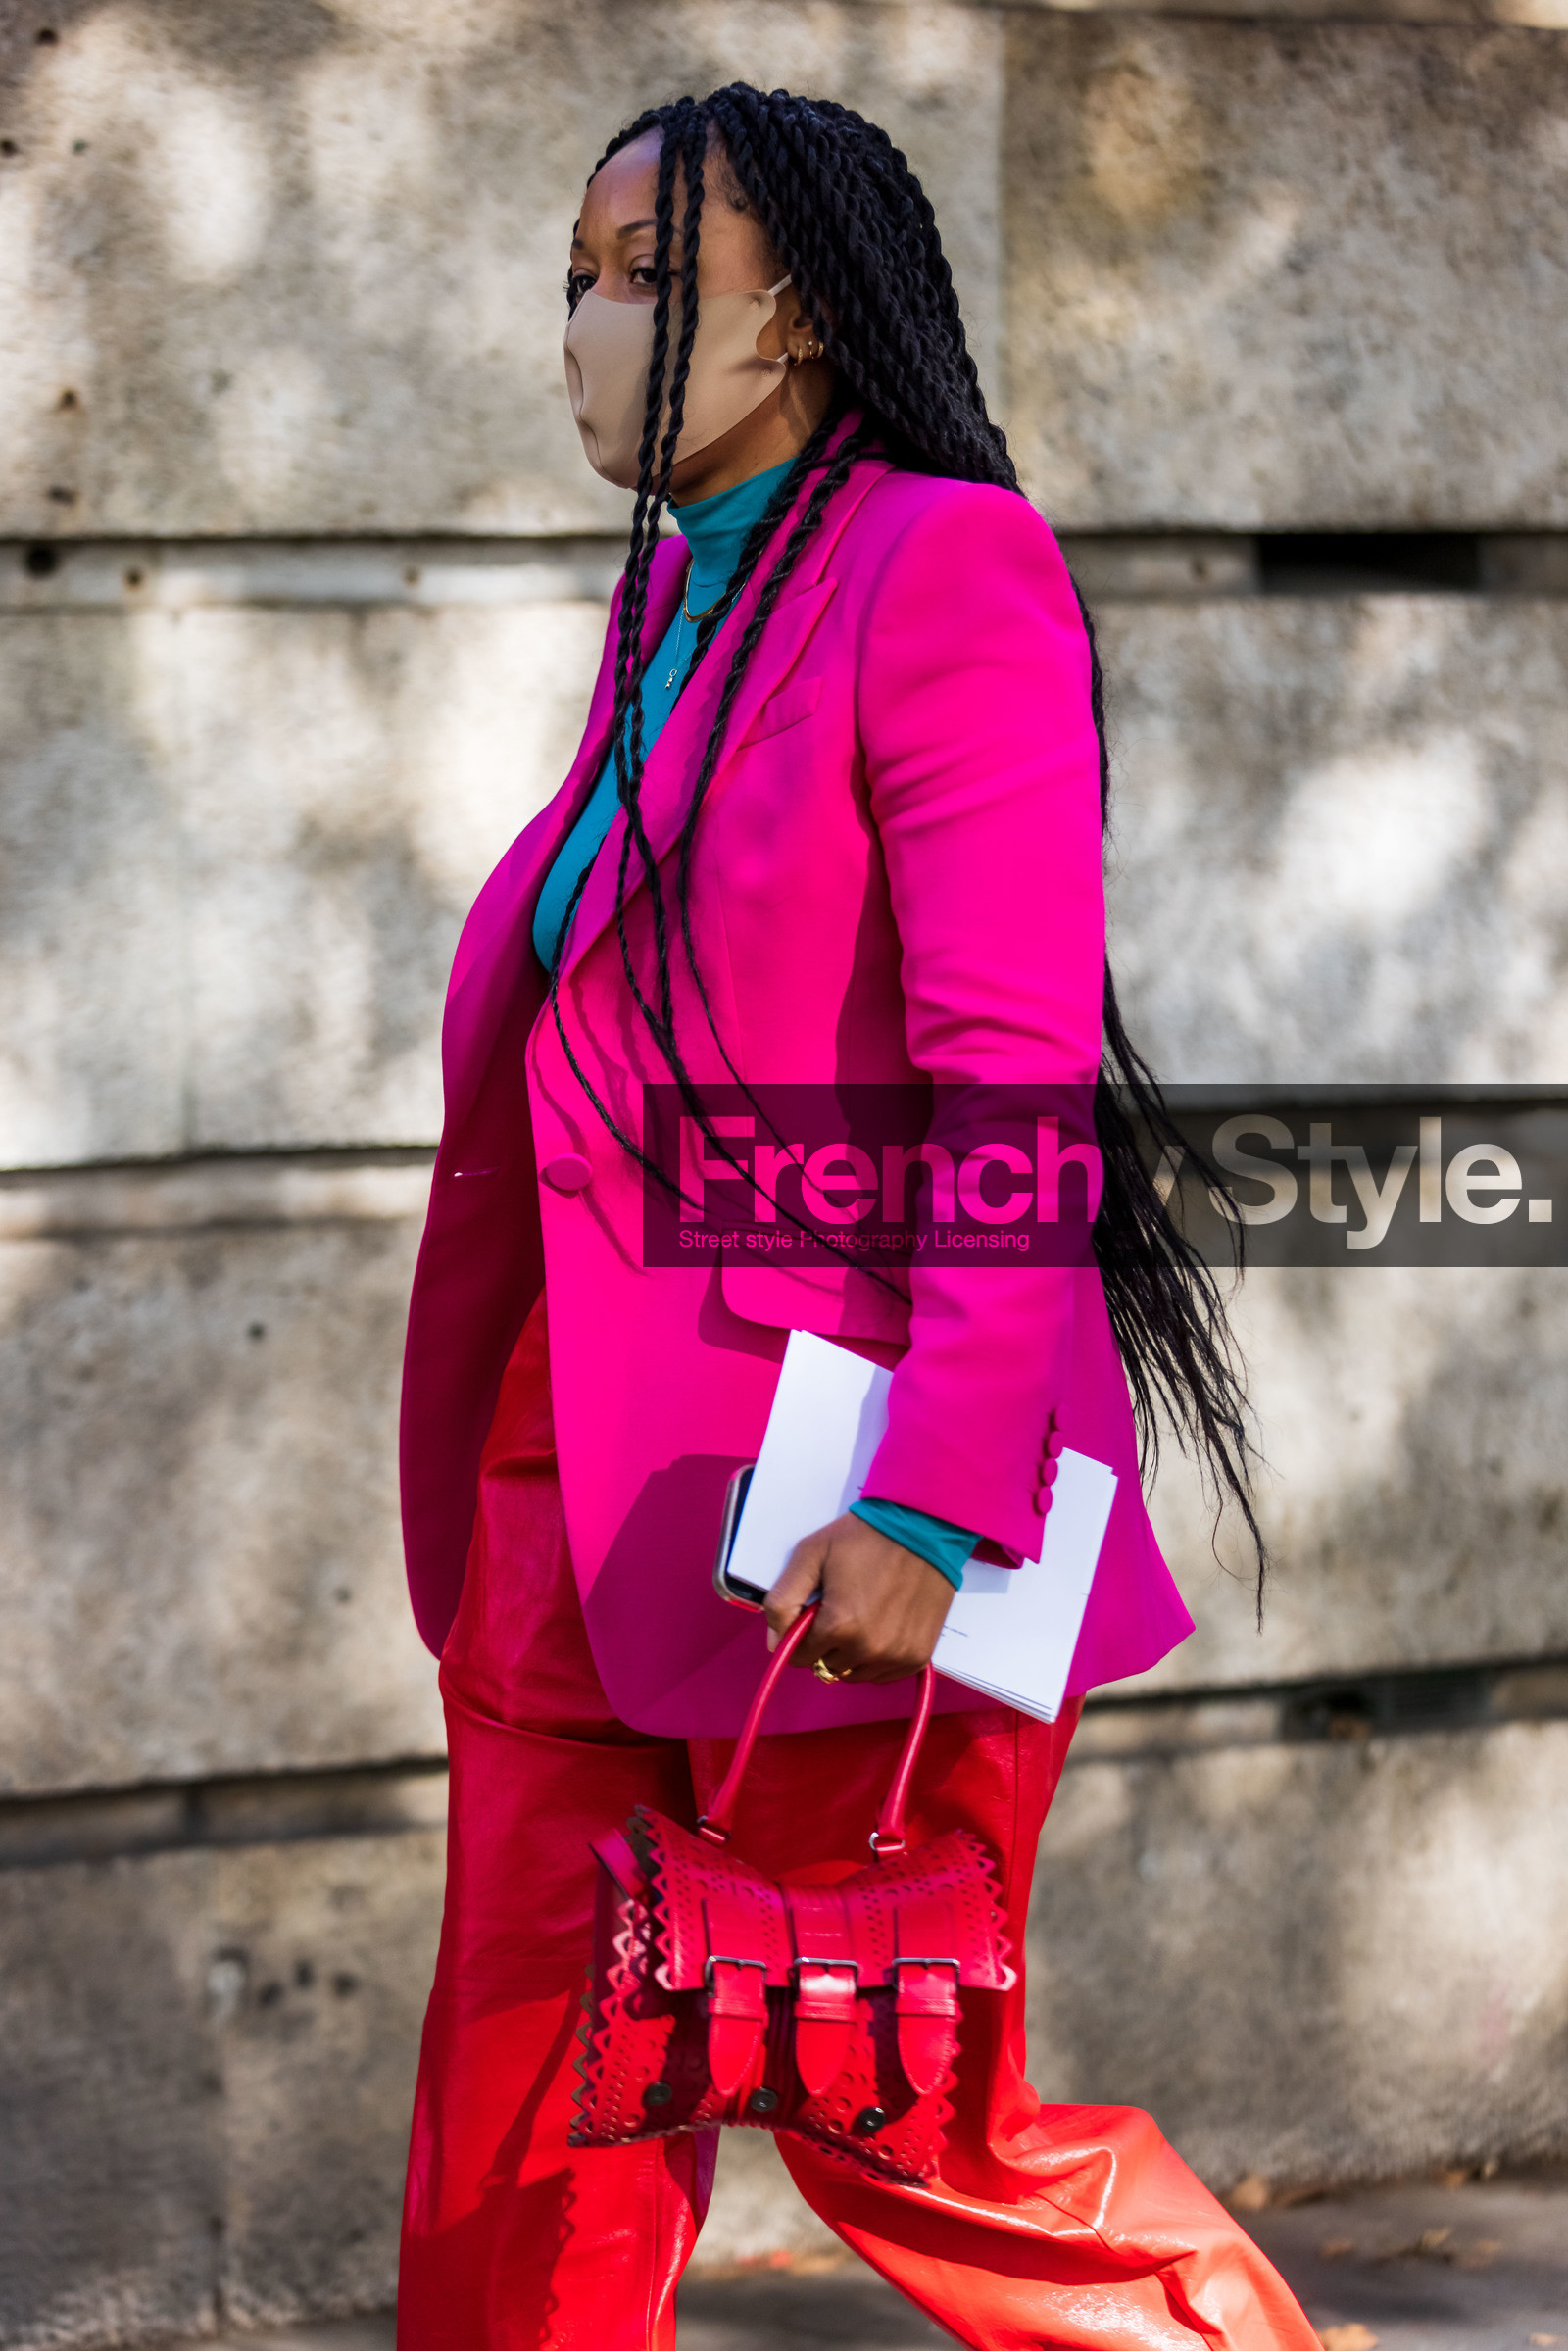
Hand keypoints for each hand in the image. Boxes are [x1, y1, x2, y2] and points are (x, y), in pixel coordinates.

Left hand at [765, 1514, 954, 1682]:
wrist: (923, 1527)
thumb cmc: (863, 1537)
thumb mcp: (810, 1554)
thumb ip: (783, 1600)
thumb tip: (775, 1643)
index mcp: (839, 1626)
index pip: (801, 1656)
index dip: (802, 1633)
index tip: (816, 1611)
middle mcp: (869, 1649)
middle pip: (827, 1665)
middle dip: (826, 1643)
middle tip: (841, 1607)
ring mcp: (896, 1655)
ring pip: (855, 1672)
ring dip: (851, 1653)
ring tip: (863, 1616)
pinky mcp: (918, 1656)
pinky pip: (883, 1674)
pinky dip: (877, 1658)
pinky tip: (882, 1627)